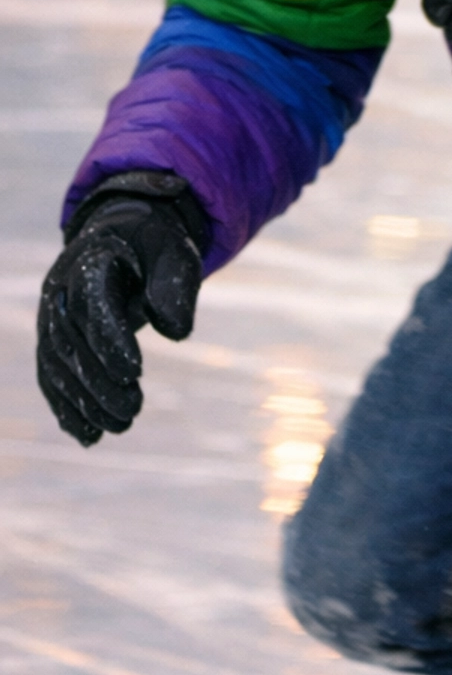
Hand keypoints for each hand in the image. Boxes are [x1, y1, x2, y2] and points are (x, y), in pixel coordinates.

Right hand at [37, 173, 207, 446]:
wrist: (123, 238)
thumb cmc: (155, 248)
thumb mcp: (175, 254)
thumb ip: (176, 288)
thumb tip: (176, 332)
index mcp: (91, 258)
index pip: (93, 302)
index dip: (110, 338)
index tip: (136, 373)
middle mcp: (61, 289)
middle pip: (71, 340)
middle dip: (98, 381)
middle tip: (132, 410)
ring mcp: (50, 316)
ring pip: (57, 365)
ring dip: (83, 402)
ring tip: (119, 427)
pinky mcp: (51, 340)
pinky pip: (52, 376)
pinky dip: (67, 407)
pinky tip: (89, 435)